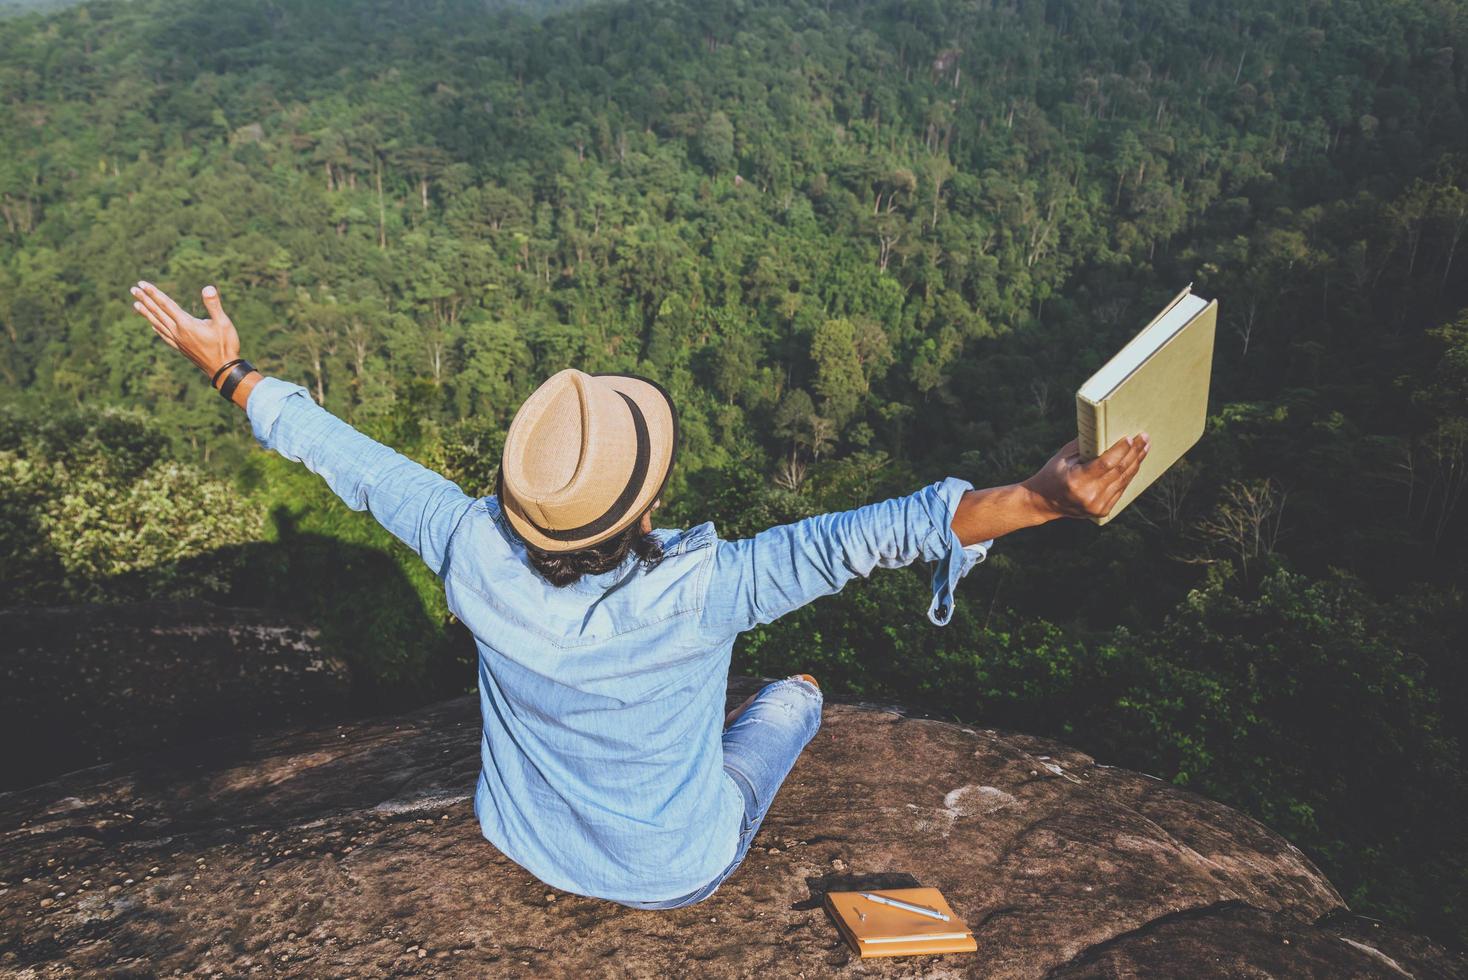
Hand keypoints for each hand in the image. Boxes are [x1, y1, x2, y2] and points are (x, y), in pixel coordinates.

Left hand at [129, 280, 240, 383]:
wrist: (223, 370)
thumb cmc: (225, 345)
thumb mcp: (223, 323)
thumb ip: (214, 305)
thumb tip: (208, 288)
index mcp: (186, 324)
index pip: (166, 304)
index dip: (154, 293)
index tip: (142, 284)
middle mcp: (178, 332)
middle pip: (158, 312)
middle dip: (145, 300)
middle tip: (133, 289)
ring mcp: (178, 341)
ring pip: (158, 324)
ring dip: (146, 313)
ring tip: (136, 305)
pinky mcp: (181, 348)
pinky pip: (164, 336)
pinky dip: (156, 329)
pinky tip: (152, 326)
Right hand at [1021, 434, 1150, 520]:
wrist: (1043, 502)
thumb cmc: (1053, 473)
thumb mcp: (1064, 457)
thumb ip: (1085, 445)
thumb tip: (1107, 431)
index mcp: (1077, 481)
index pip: (1106, 464)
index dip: (1121, 450)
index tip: (1131, 437)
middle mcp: (1089, 496)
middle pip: (1119, 471)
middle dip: (1134, 453)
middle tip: (1144, 438)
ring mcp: (1097, 506)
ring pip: (1123, 480)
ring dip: (1136, 463)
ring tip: (1144, 448)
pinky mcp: (1102, 511)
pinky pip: (1120, 489)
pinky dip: (1128, 475)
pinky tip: (1135, 463)